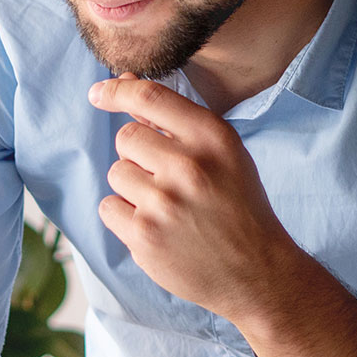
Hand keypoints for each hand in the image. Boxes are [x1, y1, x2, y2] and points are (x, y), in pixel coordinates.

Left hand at [86, 74, 309, 321]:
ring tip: (168, 208)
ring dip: (133, 188)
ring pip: (116, 174)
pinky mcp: (144, 237)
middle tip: (168, 180)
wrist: (258, 273)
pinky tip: (156, 227)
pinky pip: (108, 208)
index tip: (98, 93)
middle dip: (139, 155)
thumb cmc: (238, 206)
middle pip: (127, 138)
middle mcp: (188, 166)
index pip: (150, 97)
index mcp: (212, 138)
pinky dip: (125, 217)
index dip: (118, 90)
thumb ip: (176, 122)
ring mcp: (164, 203)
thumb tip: (124, 83)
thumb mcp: (224, 155)